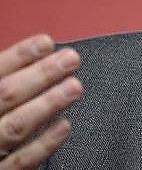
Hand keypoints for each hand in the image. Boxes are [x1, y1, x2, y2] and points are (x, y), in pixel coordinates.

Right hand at [0, 35, 82, 168]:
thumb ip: (6, 79)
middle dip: (40, 75)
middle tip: (70, 59)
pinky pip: (22, 161)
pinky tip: (64, 126)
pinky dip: (44, 143)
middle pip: (5, 95)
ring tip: (74, 87)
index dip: (19, 55)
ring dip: (47, 104)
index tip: (46, 43)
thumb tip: (33, 57)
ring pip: (15, 126)